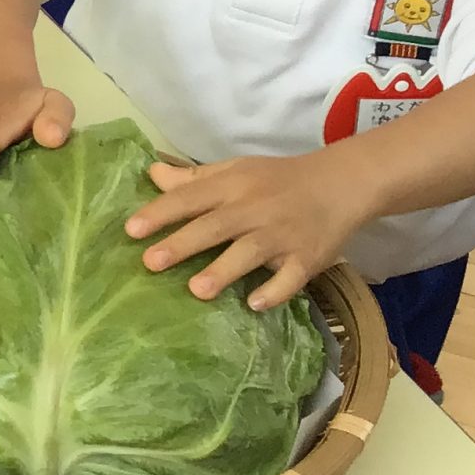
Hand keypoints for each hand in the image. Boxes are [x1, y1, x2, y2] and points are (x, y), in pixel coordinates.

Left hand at [124, 153, 367, 311]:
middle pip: (216, 226)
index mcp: (234, 185)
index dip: (161, 212)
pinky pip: (292, 276)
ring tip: (196, 290)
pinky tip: (254, 304)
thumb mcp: (236, 170)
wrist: (342, 182)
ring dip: (224, 270)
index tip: (132, 230)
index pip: (192, 197)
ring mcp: (284, 233)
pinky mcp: (309, 256)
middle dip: (183, 243)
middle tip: (150, 262)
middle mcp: (256, 208)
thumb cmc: (277, 180)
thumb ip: (194, 179)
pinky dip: (276, 290)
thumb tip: (152, 174)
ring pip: (251, 252)